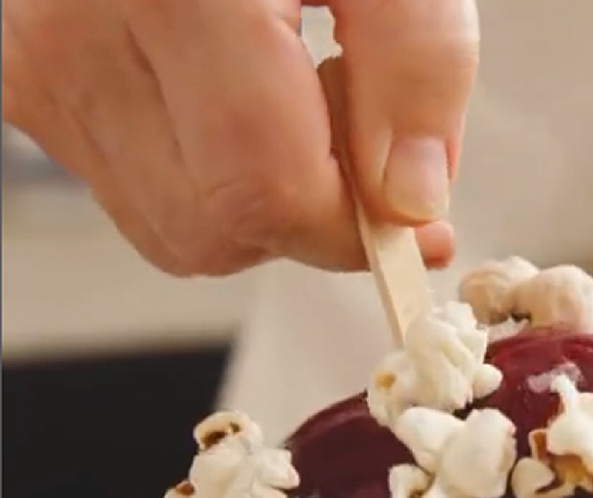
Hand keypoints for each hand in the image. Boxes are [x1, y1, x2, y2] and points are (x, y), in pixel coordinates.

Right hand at [1, 0, 478, 275]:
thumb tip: (409, 202)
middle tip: (339, 120)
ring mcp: (40, 69)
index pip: (267, 191)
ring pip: (181, 230)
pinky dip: (208, 181)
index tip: (414, 223)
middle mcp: (77, 35)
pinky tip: (225, 102)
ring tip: (280, 96)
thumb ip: (417, 62)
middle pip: (221, 228)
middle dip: (309, 211)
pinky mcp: (30, 89)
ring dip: (259, 201)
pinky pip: (144, 200)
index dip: (352, 227)